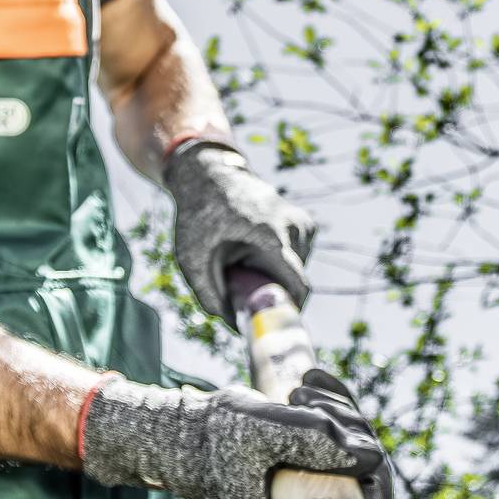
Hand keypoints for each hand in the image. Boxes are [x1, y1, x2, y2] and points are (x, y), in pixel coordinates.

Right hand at [82, 366, 396, 498]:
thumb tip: (370, 452)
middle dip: (349, 425)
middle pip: (370, 472)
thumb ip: (312, 439)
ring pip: (358, 443)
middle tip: (305, 399)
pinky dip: (333, 399)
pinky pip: (343, 428)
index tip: (358, 441)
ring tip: (297, 389)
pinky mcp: (312, 456)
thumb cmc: (211, 442)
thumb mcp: (259, 435)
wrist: (182, 433)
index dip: (379, 481)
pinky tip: (310, 378)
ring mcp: (316, 483)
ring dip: (338, 406)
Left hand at [163, 143, 312, 319]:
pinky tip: (254, 250)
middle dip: (272, 293)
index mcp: (270, 232)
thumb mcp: (191, 256)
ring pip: (296, 272)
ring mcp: (304, 223)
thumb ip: (208, 293)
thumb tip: (233, 325)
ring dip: (273, 277)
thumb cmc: (199, 215)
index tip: (273, 324)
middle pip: (293, 281)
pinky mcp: (306, 224)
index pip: (297, 282)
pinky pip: (297, 260)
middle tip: (241, 290)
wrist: (210, 174)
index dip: (289, 310)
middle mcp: (294, 225)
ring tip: (242, 260)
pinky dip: (277, 264)